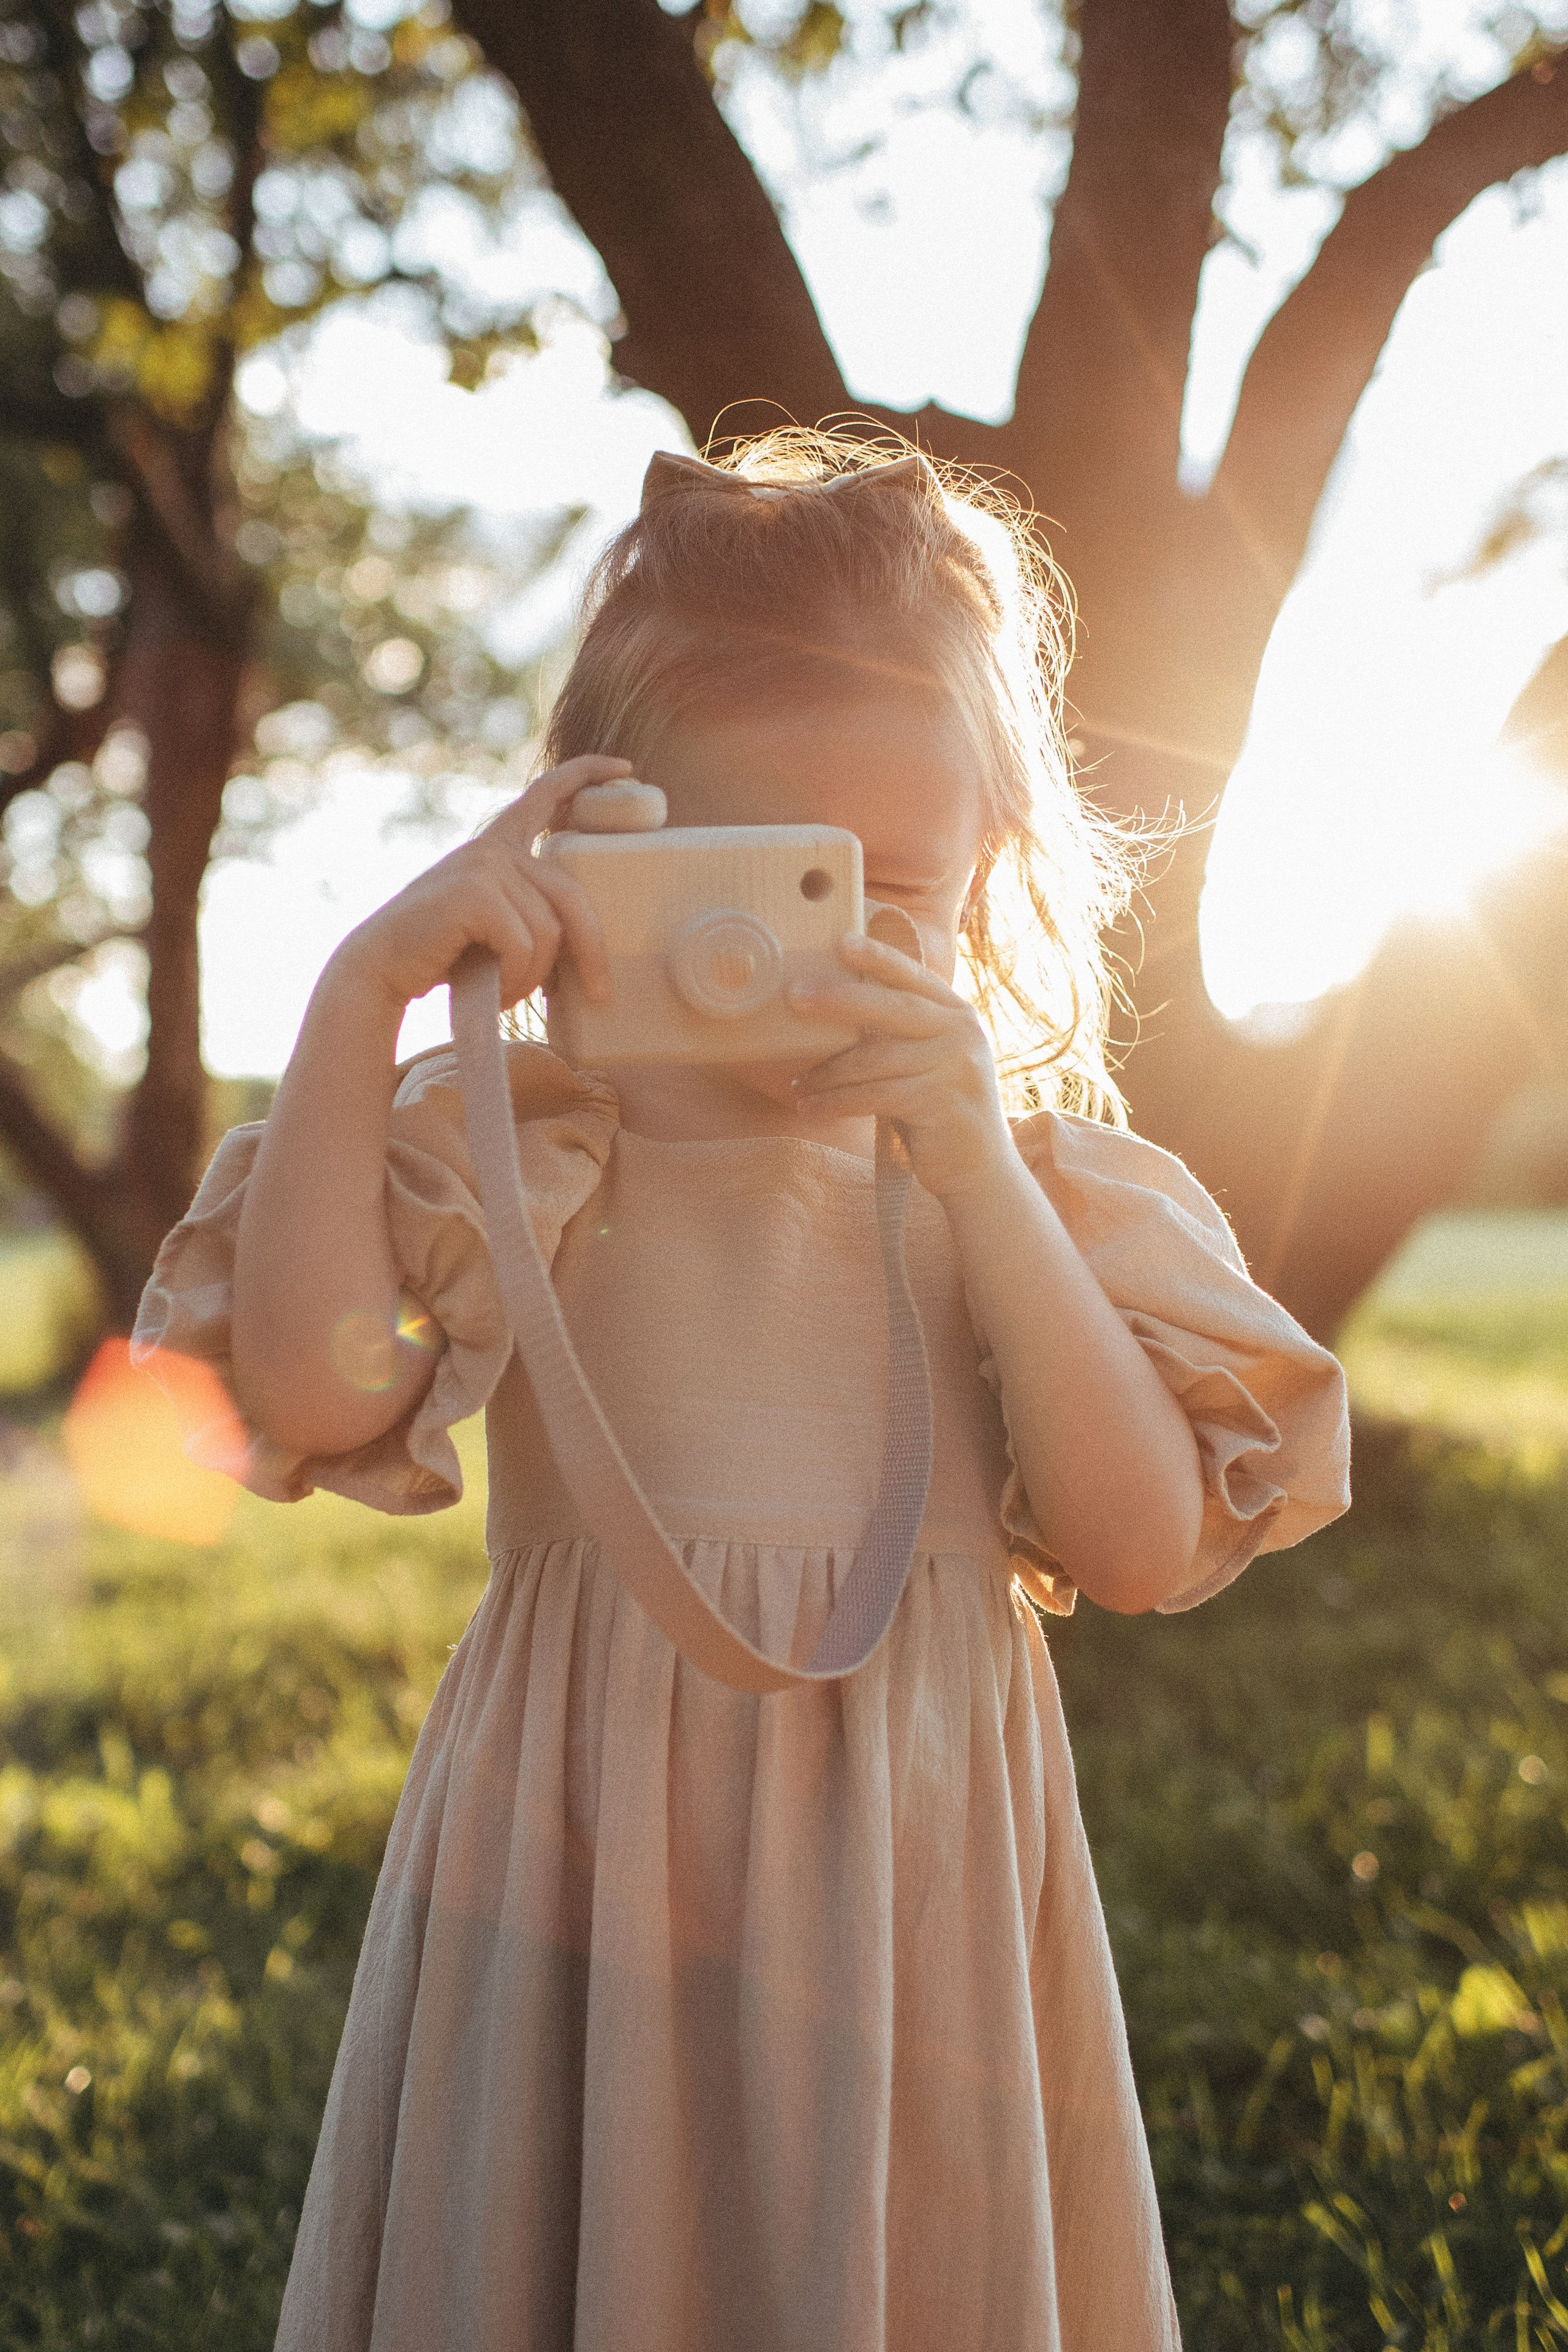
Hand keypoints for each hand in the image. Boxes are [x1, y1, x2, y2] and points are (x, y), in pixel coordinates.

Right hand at [329, 755, 633, 1016]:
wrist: (381, 968)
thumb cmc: (443, 955)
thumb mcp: (494, 924)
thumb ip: (528, 909)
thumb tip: (590, 940)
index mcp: (498, 847)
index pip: (546, 794)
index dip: (587, 774)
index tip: (626, 767)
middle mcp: (494, 849)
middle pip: (570, 897)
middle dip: (591, 952)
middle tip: (598, 994)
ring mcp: (484, 866)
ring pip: (549, 931)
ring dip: (534, 976)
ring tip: (507, 991)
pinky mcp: (474, 892)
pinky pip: (525, 945)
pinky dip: (516, 979)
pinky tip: (495, 991)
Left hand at [788, 932, 1015, 1200]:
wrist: (980, 1169)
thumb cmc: (939, 1110)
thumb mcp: (929, 1060)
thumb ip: (901, 1033)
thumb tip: (835, 1006)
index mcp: (958, 1014)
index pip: (913, 976)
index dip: (877, 957)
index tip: (840, 940)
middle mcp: (962, 1033)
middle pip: (892, 1008)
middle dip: (839, 1000)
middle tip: (794, 995)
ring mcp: (954, 1067)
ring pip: (875, 1059)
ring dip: (828, 1073)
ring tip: (797, 1083)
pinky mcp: (939, 1103)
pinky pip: (874, 1095)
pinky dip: (836, 1102)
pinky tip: (811, 1108)